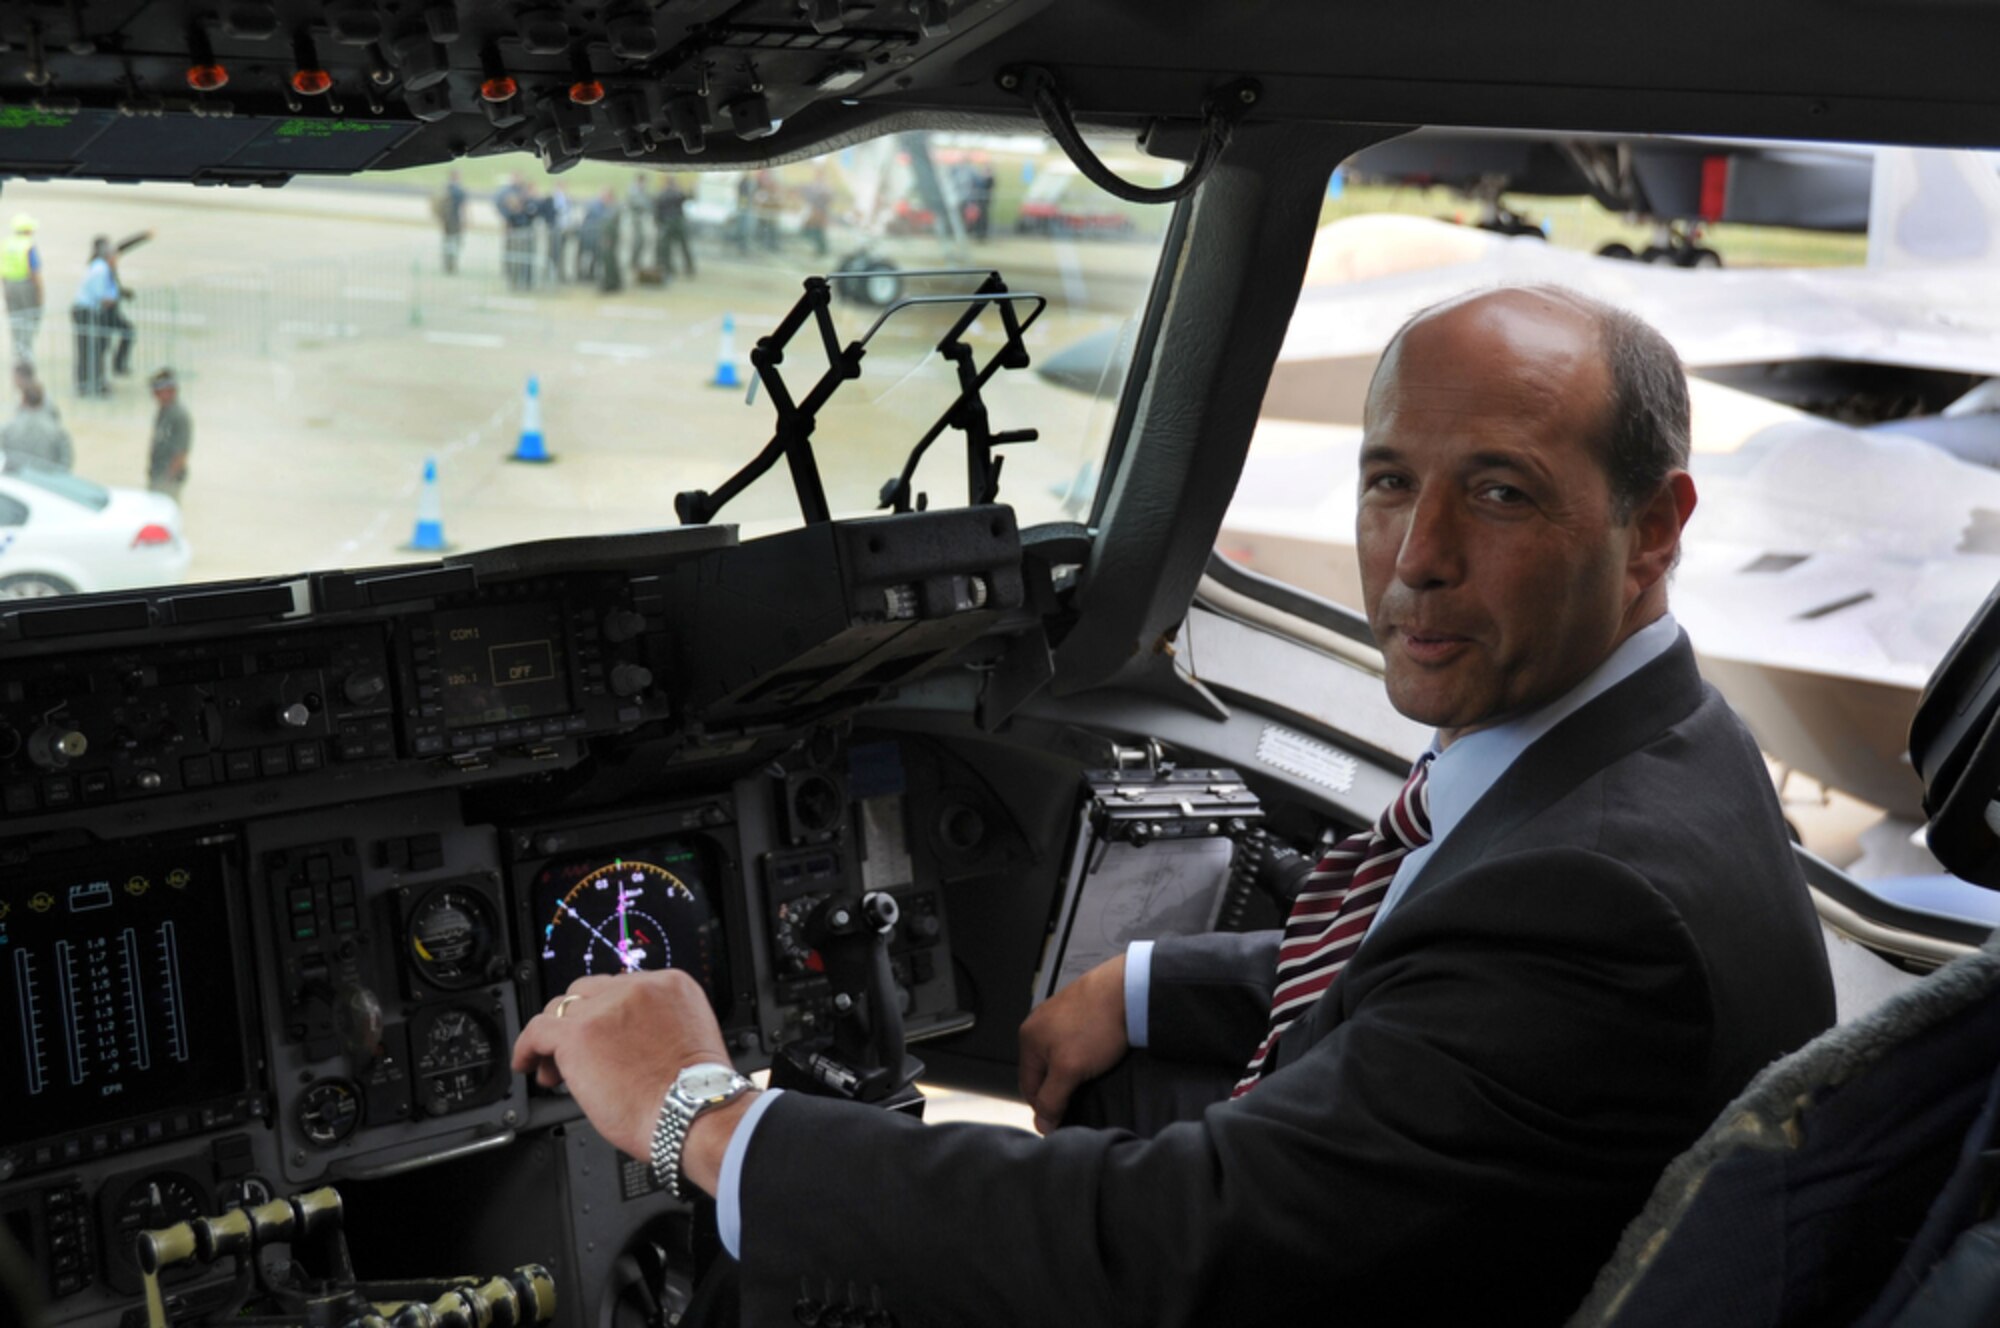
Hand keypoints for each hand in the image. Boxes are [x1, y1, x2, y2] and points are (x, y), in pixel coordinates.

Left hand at [511, 970, 745, 1178]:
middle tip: (575, 1052)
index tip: (599, 1034)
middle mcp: (638, 988)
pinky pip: (538, 1030)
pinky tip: (527, 1063)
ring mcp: (606, 1008)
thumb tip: (624, 1044)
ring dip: (555, 1037)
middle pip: (590, 992)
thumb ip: (656, 1028)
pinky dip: (528, 1047)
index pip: (622, 987)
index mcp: (671, 986)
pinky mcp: (579, 1033)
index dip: (605, 1013)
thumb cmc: (695, 1096)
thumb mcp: (686, 1041)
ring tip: (551, 1065)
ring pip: (563, 1008)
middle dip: (580, 1020)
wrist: (692, 1114)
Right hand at [1017, 953, 1128, 1133]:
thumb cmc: (1097, 1023)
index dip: (1045, 1108)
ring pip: (1060, 1058)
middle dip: (1059, 1089)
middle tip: (1080, 1099)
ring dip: (1072, 1072)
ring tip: (1092, 1077)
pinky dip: (1084, 1056)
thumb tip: (1042, 1123)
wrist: (1127, 990)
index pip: (1028, 1088)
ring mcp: (1058, 1016)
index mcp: (1028, 1038)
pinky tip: (1099, 1058)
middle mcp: (1039, 1024)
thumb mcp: (1069, 1070)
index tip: (1061, 1121)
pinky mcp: (1079, 1012)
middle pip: (1043, 1072)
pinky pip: (1075, 1043)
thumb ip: (1052, 1099)